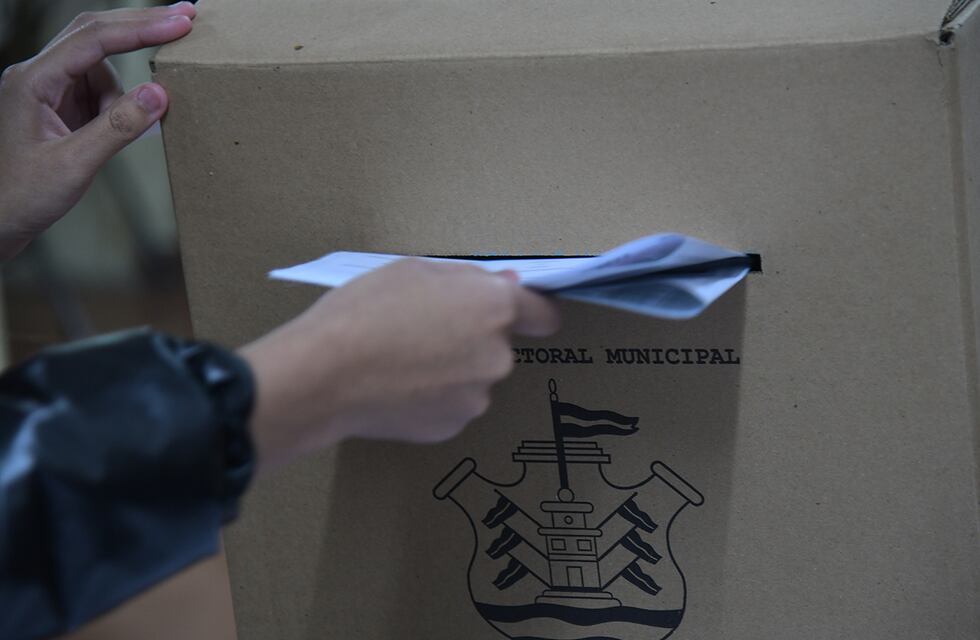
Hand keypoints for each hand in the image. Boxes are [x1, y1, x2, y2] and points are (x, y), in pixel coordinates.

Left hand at [0, 3, 196, 260]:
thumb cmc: (21, 196)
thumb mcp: (74, 165)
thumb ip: (118, 127)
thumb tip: (158, 93)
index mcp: (32, 81)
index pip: (93, 40)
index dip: (140, 29)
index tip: (179, 23)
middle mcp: (36, 75)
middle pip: (95, 34)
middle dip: (140, 27)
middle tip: (185, 17)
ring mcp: (46, 89)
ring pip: (101, 69)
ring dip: (121, 95)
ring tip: (104, 139)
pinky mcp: (57, 106)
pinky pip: (98, 93)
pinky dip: (114, 108)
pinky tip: (105, 137)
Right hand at [240, 260, 560, 470]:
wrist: (325, 375)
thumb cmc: (364, 311)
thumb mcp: (413, 271)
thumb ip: (466, 280)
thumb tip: (505, 285)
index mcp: (493, 307)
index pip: (543, 315)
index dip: (531, 313)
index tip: (519, 315)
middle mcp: (498, 355)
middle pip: (499, 346)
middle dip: (472, 339)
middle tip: (422, 332)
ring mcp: (477, 397)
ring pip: (474, 378)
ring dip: (452, 371)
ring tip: (402, 363)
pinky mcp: (453, 427)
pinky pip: (452, 406)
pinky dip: (433, 399)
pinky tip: (397, 389)